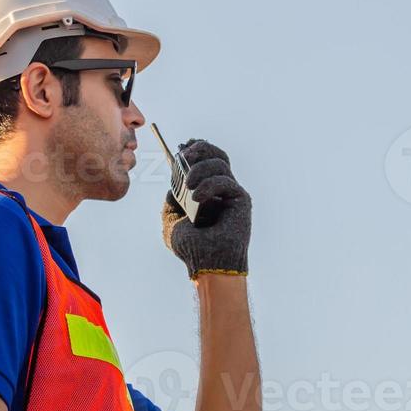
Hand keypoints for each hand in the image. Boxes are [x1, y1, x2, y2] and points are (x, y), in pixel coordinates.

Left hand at [161, 139, 251, 278]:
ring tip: (188, 185)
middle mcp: (221, 190)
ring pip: (220, 163)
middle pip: (217, 155)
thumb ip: (171, 200)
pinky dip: (209, 185)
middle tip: (186, 155)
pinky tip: (197, 198)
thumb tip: (173, 184)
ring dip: (200, 168)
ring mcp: (232, 194)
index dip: (197, 148)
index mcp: (207, 192)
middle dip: (201, 149)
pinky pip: (226, 180)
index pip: (206, 161)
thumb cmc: (190, 248)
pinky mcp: (240, 199)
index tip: (182, 146)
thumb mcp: (170, 220)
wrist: (206, 264)